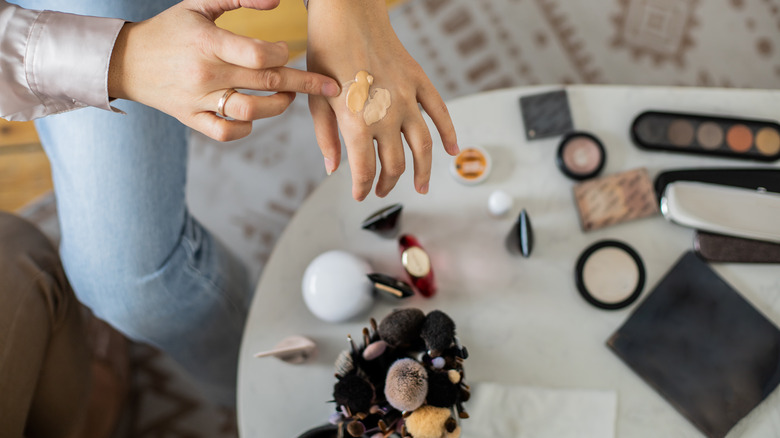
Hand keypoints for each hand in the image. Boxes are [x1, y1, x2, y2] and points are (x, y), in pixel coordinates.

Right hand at [108, 0, 340, 141]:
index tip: (288, 51)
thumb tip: (278, 1)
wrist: (125, 61)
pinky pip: (226, 132)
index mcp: (207, 43)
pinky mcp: (191, 119)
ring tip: (288, 97)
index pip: (259, 55)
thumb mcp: (198, 5)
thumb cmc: (169, 31)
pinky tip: (255, 117)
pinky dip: (246, 129)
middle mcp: (204, 74)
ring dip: (278, 106)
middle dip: (304, 84)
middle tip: (328, 86)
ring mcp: (198, 100)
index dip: (283, 55)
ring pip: (250, 112)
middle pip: (265, 82)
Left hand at [306, 0, 458, 200]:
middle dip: (388, 182)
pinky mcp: (418, 81)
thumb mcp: (317, 99)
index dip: (362, 187)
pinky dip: (449, 133)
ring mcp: (407, 98)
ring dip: (423, 171)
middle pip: (395, 163)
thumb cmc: (326, 53)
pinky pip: (440, 112)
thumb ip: (327, 138)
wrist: (347, 14)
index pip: (365, 169)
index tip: (360, 195)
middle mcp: (386, 114)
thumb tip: (333, 168)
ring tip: (422, 186)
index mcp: (357, 121)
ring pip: (422, 146)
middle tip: (382, 189)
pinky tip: (452, 150)